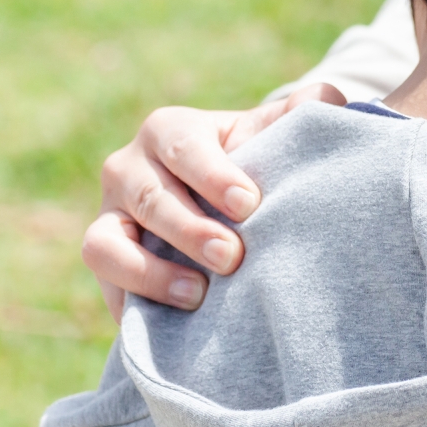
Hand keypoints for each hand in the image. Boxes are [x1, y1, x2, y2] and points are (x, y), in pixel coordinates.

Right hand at [81, 83, 345, 318]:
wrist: (227, 204)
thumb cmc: (254, 166)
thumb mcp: (275, 136)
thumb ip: (304, 113)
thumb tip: (322, 100)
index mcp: (171, 131)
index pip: (183, 145)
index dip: (213, 174)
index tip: (250, 204)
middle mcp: (129, 168)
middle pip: (149, 197)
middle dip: (189, 229)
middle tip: (232, 256)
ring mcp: (110, 215)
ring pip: (106, 243)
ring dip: (150, 272)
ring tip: (198, 295)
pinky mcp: (106, 259)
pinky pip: (104, 283)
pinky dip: (131, 303)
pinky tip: (171, 326)